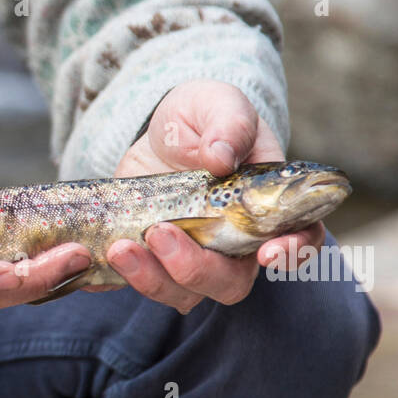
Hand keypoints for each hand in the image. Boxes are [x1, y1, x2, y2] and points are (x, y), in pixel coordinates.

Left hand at [108, 79, 323, 313]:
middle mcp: (234, 244)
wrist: (156, 133)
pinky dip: (118, 282)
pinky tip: (99, 262)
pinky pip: (137, 287)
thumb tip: (219, 156)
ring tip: (120, 247)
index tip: (267, 253)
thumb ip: (226, 124)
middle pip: (229, 282)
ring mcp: (192, 259)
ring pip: (183, 293)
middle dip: (195, 268)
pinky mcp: (152, 263)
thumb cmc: (201, 119)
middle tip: (159, 233)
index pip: (298, 240)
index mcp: (267, 207)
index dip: (291, 253)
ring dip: (150, 279)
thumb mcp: (215, 104)